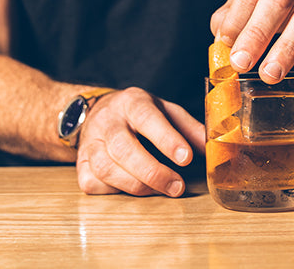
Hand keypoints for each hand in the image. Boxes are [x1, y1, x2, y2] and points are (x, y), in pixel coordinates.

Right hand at [74, 88, 204, 196]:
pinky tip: (131, 188)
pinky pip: (92, 182)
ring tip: (161, 190)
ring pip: (106, 168)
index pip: (147, 118)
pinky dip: (113, 190)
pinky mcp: (80, 162)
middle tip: (177, 186)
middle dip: (152, 172)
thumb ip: (189, 127)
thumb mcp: (166, 110)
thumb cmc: (139, 114)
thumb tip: (212, 148)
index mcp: (132, 102)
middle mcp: (107, 121)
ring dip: (136, 185)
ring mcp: (90, 142)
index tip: (186, 158)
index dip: (166, 139)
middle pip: (123, 148)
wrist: (97, 112)